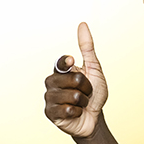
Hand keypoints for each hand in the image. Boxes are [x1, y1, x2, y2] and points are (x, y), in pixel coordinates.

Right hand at [44, 22, 107, 137]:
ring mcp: (49, 98)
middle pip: (72, 80)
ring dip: (83, 102)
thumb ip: (87, 48)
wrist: (94, 118)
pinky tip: (75, 113)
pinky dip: (77, 112)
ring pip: (72, 96)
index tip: (71, 60)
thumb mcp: (94, 70)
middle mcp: (52, 83)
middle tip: (86, 93)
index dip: (66, 62)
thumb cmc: (94, 95)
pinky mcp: (50, 113)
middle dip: (86, 88)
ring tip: (81, 104)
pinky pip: (67, 110)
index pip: (60, 63)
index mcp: (61, 71)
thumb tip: (82, 24)